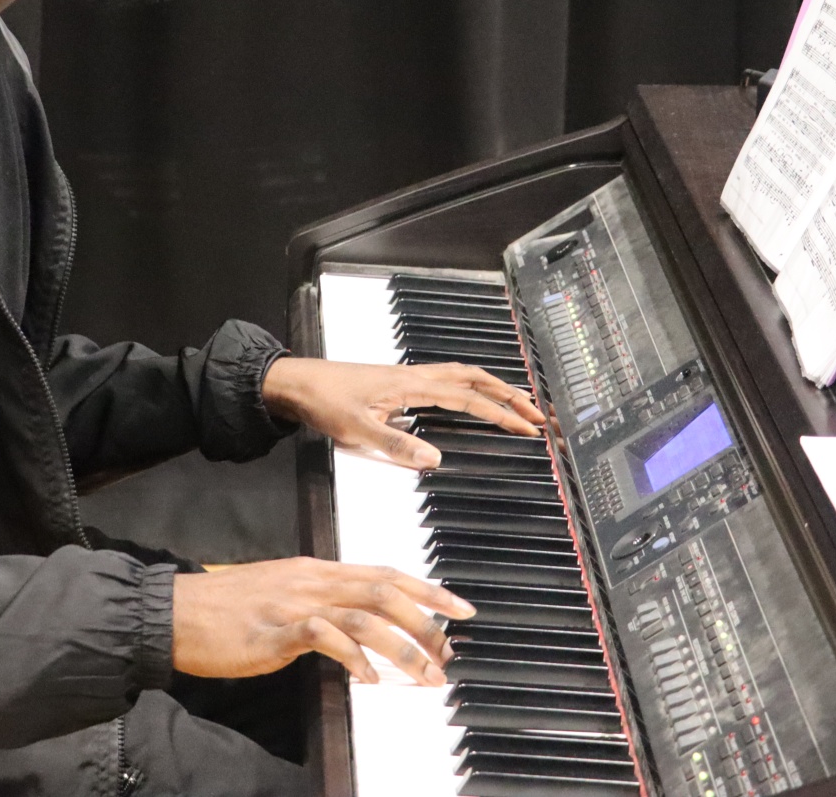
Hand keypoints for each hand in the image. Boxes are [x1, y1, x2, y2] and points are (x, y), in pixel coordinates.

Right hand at [172, 557, 475, 683]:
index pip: (385, 572)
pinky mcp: (275, 631)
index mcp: (317, 570)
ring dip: (402, 646)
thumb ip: (320, 604)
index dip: (427, 588)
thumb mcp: (282, 595)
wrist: (174, 611)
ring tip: (425, 673)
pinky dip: (354, 657)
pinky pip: (325, 638)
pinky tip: (369, 678)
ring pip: (366, 614)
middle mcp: (312, 580)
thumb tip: (357, 623)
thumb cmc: (225, 609)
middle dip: (427, 620)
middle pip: (385, 590)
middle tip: (449, 651)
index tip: (460, 607)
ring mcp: (295, 603)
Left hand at [260, 357, 545, 469]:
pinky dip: (471, 386)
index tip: (527, 427)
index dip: (500, 413)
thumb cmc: (325, 403)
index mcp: (411, 386)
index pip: (468, 398)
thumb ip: (397, 445)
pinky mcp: (400, 382)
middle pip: (475, 379)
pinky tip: (474, 399)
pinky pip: (448, 379)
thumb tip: (436, 459)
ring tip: (518, 403)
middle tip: (538, 413)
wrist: (298, 383)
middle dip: (510, 395)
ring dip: (494, 388)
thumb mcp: (358, 431)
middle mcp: (415, 376)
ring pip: (463, 376)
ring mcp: (409, 377)